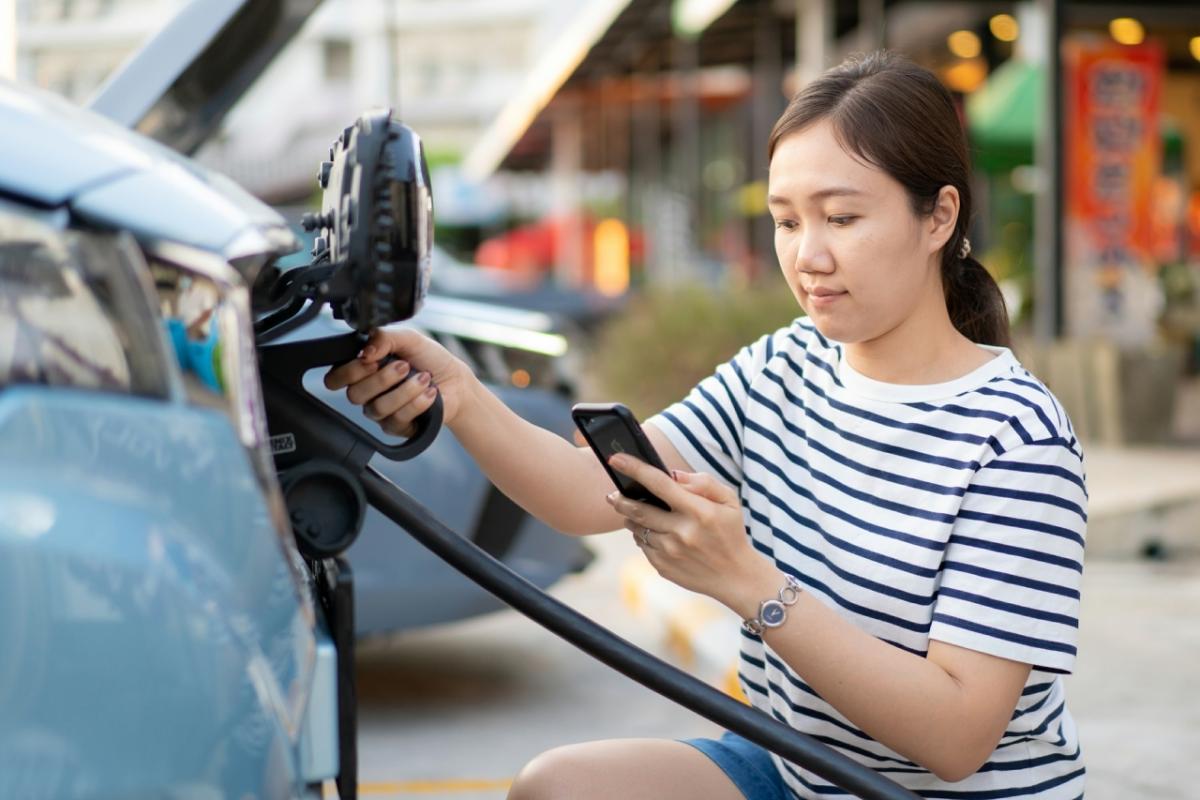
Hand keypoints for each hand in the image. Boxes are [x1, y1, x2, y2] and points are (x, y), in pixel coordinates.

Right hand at [323, 327, 473, 437]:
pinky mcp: (396, 427)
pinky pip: (397, 420)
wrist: (456, 381)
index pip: (335, 378)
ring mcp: (380, 411)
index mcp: (363, 369)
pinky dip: (417, 403)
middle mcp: (367, 392)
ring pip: (377, 407)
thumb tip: (365, 352)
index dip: (350, 371)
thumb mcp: (408, 338)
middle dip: (383, 378)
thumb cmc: (430, 359)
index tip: (373, 360)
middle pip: (354, 394)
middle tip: (404, 366)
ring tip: (424, 378)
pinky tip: (430, 394)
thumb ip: (383, 337)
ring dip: (405, 390)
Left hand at [604, 454, 776, 608]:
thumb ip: (702, 482)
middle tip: (612, 494)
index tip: (614, 458)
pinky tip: (657, 534)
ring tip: (641, 514)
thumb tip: (671, 474)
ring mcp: (670, 552)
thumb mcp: (729, 501)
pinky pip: (642, 545)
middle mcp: (682, 532)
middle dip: (619, 498)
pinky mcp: (663, 567)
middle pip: (637, 509)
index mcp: (699, 511)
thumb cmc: (730, 532)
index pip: (660, 484)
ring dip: (633, 518)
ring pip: (637, 528)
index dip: (635, 468)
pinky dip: (644, 536)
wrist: (736, 576)